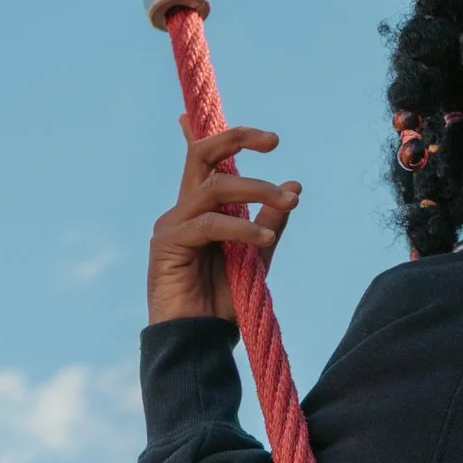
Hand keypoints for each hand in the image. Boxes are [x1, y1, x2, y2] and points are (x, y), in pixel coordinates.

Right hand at [147, 118, 301, 324]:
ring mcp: (172, 224)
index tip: (235, 120)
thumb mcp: (256, 256)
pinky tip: (265, 241)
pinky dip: (242, 228)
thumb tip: (294, 184)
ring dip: (257, 189)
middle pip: (202, 155)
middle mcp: (183, 210)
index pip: (203, 162)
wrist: (198, 343)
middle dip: (236, 138)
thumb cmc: (223, 303)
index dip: (212, 133)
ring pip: (215, 186)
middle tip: (274, 141)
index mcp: (201, 210)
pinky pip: (210, 223)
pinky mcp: (168, 243)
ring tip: (289, 202)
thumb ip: (270, 221)